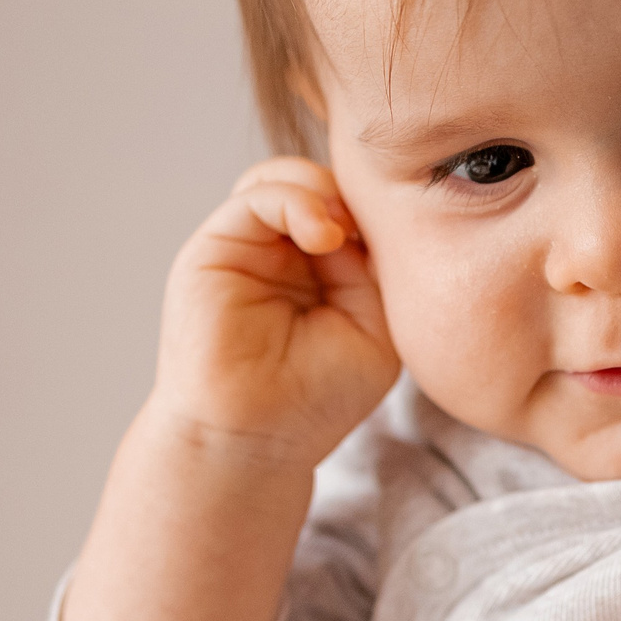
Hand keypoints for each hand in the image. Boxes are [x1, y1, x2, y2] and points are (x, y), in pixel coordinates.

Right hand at [150, 156, 398, 467]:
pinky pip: (255, 197)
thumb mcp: (374, 325)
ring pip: (284, 178)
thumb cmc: (316, 400)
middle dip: (352, 194)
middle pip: (320, 183)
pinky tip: (323, 234)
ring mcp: (246, 249)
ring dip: (324, 191)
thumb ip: (372, 264)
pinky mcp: (213, 251)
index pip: (350, 207)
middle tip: (373, 228)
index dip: (378, 208)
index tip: (408, 229)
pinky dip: (294, 200)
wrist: (255, 443)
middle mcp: (280, 252)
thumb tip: (355, 214)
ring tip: (342, 233)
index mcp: (320, 269)